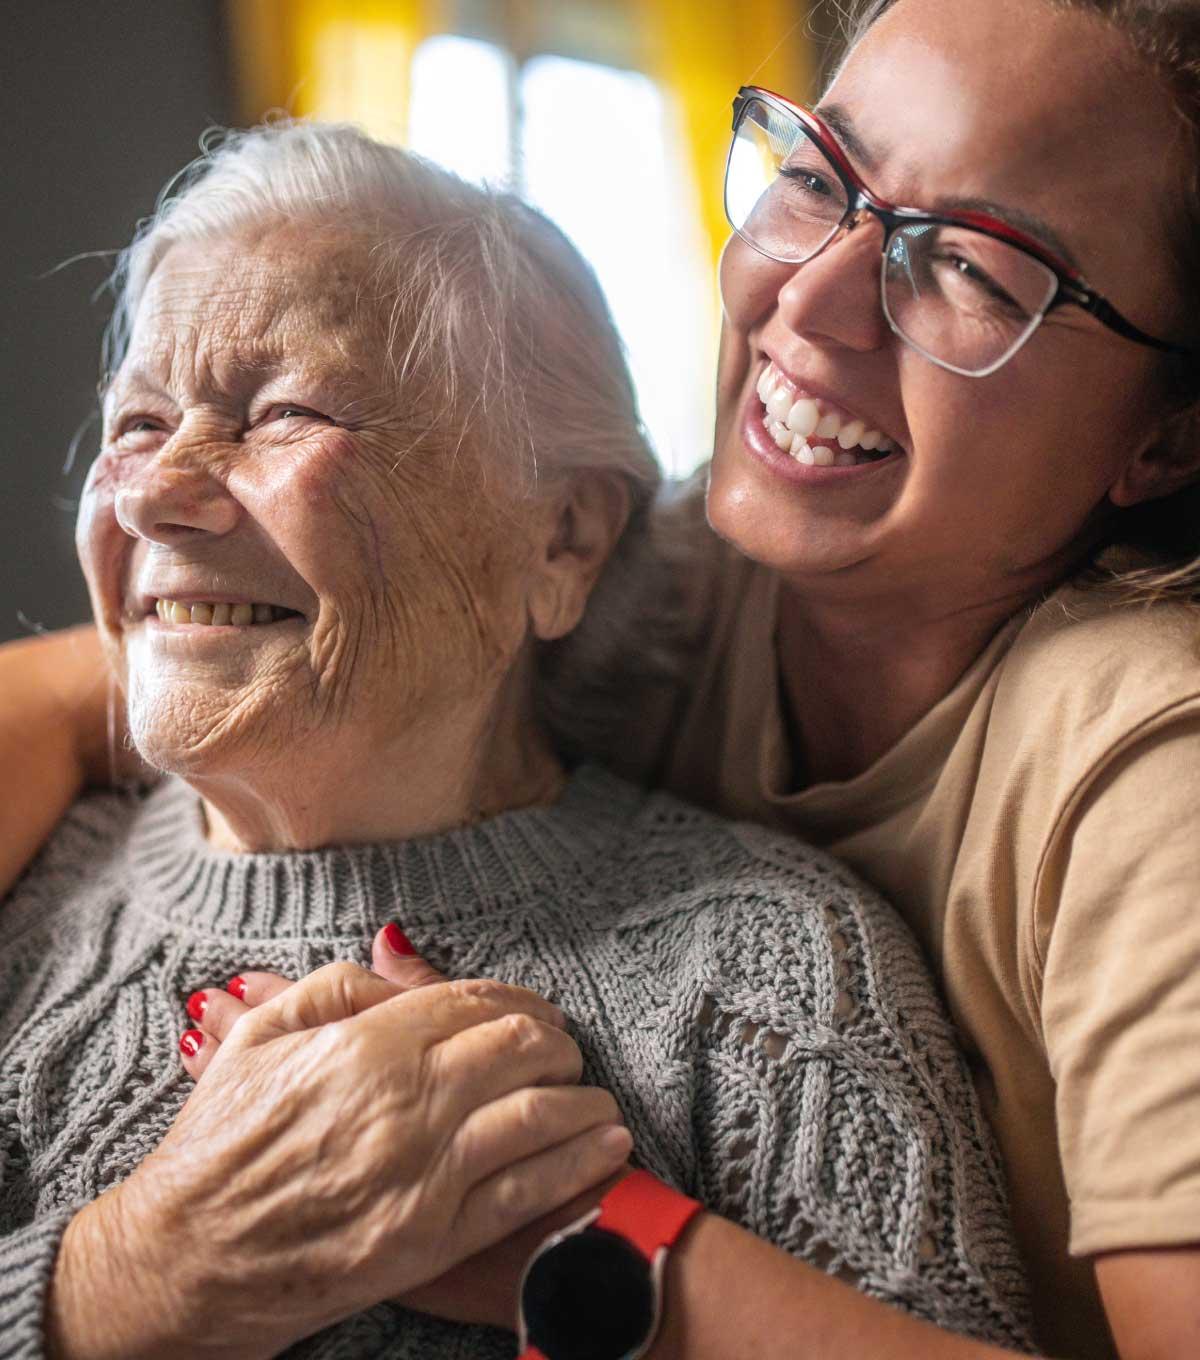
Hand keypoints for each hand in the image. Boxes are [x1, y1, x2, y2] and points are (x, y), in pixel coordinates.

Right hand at [52, 955, 630, 1359]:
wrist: (187, 1260)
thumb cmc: (216, 1144)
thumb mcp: (257, 1038)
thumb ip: (337, 987)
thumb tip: (400, 954)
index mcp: (365, 1047)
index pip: (471, 1001)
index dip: (515, 997)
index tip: (533, 1006)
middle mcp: (405, 1103)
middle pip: (519, 1047)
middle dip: (555, 1039)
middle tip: (563, 1046)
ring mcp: (425, 1174)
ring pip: (537, 1114)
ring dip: (582, 1096)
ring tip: (596, 1094)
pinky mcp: (434, 1239)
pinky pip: (527, 1191)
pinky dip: (579, 1161)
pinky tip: (606, 1144)